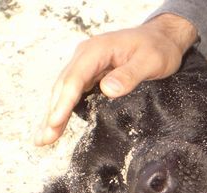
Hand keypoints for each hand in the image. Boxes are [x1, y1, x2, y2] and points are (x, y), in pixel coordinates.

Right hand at [34, 14, 197, 145]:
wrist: (162, 38)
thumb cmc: (158, 48)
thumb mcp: (150, 61)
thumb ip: (129, 75)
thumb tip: (108, 90)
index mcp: (97, 50)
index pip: (74, 78)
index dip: (63, 102)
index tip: (55, 121)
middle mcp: (86, 56)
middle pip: (63, 86)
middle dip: (53, 113)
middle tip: (44, 139)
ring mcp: (86, 65)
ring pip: (64, 90)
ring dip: (54, 113)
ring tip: (43, 138)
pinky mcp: (91, 74)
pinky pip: (73, 92)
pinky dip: (63, 108)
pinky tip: (56, 124)